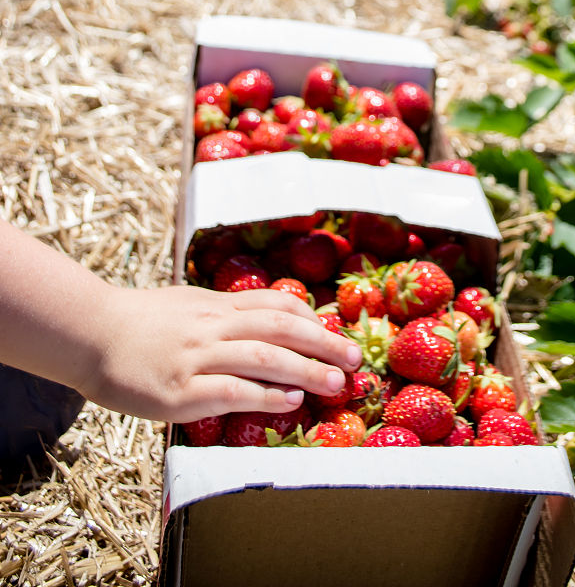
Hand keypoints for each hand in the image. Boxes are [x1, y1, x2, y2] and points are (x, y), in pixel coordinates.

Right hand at [80, 284, 361, 421]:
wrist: (89, 333)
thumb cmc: (138, 321)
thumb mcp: (186, 303)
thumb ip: (221, 312)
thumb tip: (258, 318)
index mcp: (215, 305)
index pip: (274, 304)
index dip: (309, 318)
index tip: (331, 332)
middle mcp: (212, 327)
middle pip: (280, 328)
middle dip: (323, 343)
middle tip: (354, 360)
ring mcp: (196, 358)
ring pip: (262, 357)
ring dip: (305, 370)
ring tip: (335, 383)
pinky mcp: (179, 391)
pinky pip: (230, 391)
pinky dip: (263, 396)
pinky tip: (288, 402)